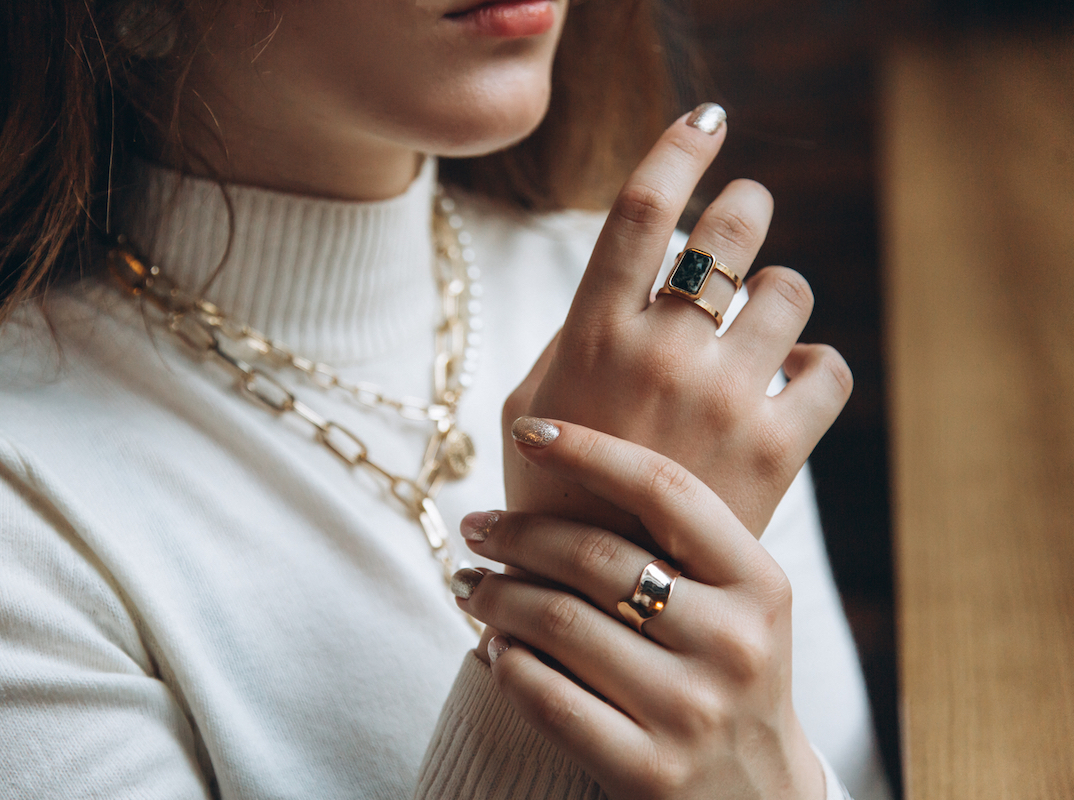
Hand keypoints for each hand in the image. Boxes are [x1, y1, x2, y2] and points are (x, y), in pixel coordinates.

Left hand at [454, 420, 824, 799]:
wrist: (759, 796)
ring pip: (558, 624)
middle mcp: (733, 644)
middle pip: (594, 556)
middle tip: (477, 527)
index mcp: (759, 584)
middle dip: (516, 533)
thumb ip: (680, 540)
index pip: (665, 489)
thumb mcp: (739, 602)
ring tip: (469, 585)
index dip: (589, 449)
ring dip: (495, 596)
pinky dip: (506, 663)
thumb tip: (568, 456)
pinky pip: (546, 697)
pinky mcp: (648, 771)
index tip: (527, 430)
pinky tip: (495, 648)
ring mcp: (691, 711)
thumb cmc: (729, 675)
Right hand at [503, 105, 851, 537]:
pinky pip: (830, 367)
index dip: (679, 146)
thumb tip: (627, 282)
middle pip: (730, 231)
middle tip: (746, 211)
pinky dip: (818, 362)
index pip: (641, 208)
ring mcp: (725, 399)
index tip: (707, 117)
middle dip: (746, 206)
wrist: (598, 598)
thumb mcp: (532, 404)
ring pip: (788, 291)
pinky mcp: (777, 448)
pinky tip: (793, 374)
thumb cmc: (553, 494)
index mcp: (594, 336)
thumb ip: (574, 335)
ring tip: (762, 317)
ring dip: (779, 290)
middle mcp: (662, 354)